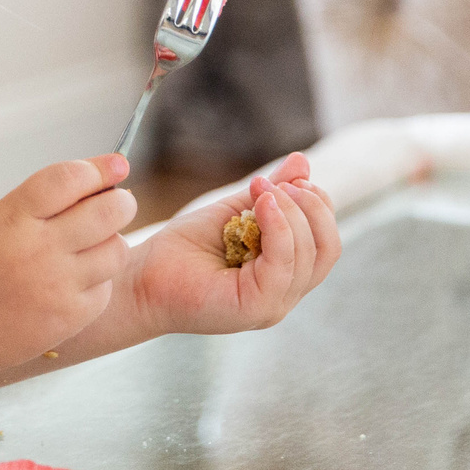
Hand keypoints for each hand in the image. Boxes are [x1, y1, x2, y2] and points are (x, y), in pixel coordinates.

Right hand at [0, 154, 136, 378]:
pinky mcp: (71, 316)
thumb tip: (90, 181)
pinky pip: (106, 287)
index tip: (116, 166)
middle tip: (117, 202)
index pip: (70, 179)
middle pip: (108, 212)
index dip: (100, 168)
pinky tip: (77, 277)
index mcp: (14, 218)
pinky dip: (98, 278)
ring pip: (117, 250)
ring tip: (92, 244)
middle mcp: (40, 250)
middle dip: (121, 201)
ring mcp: (58, 286)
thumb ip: (36, 200)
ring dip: (111, 241)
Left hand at [123, 153, 340, 338]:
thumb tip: (303, 161)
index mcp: (284, 274)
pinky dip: (278, 229)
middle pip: (328, 248)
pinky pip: (283, 266)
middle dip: (311, 207)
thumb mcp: (235, 212)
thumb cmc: (184, 249)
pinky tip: (260, 207)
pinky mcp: (255, 307)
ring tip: (262, 192)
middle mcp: (285, 294)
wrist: (141, 277)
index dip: (317, 205)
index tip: (288, 179)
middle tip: (276, 185)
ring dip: (291, 213)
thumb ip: (270, 193)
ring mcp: (273, 305)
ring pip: (310, 256)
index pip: (326, 241)